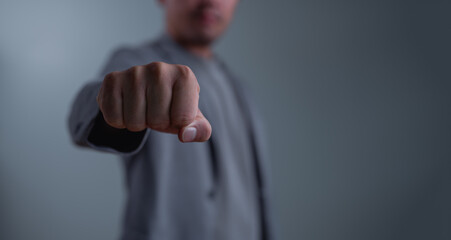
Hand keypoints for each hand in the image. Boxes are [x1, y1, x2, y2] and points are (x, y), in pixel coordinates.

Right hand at [96, 61, 211, 141]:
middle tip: (156, 111)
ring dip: (138, 124)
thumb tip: (186, 134)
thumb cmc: (172, 106)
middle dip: (157, 124)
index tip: (176, 112)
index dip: (178, 123)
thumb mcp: (191, 119)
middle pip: (158, 120)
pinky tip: (126, 107)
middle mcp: (160, 68)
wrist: (143, 92)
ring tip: (142, 109)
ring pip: (135, 122)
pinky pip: (114, 118)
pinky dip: (119, 121)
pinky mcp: (112, 79)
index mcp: (185, 75)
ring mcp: (134, 71)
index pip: (183, 118)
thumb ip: (200, 130)